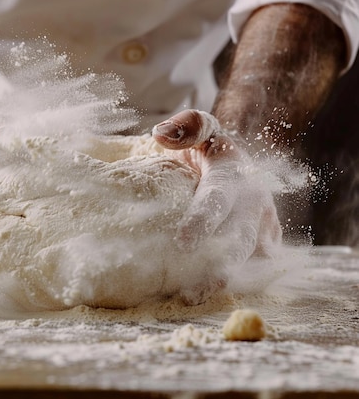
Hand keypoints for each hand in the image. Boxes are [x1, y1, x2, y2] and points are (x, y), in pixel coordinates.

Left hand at [152, 110, 281, 303]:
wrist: (232, 159)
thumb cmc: (206, 146)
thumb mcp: (198, 128)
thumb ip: (186, 126)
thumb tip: (162, 134)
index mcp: (235, 176)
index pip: (217, 200)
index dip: (202, 221)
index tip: (182, 241)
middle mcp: (254, 203)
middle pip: (239, 241)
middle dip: (218, 268)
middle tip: (190, 292)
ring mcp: (262, 226)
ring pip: (250, 260)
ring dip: (224, 281)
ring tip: (192, 298)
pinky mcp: (263, 244)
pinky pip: (254, 268)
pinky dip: (235, 283)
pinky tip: (204, 295)